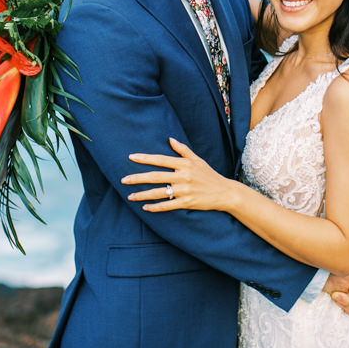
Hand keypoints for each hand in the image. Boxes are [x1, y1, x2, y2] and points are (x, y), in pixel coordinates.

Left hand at [121, 138, 237, 212]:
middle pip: (156, 176)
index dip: (145, 158)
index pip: (160, 159)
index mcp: (184, 164)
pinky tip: (145, 208)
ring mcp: (185, 190)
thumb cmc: (209, 175)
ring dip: (143, 195)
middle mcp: (183, 176)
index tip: (131, 157)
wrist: (225, 192)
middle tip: (123, 180)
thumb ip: (183, 150)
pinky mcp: (187, 202)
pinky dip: (156, 207)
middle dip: (138, 178)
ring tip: (130, 196)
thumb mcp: (198, 160)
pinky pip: (168, 205)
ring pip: (159, 192)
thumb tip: (170, 139)